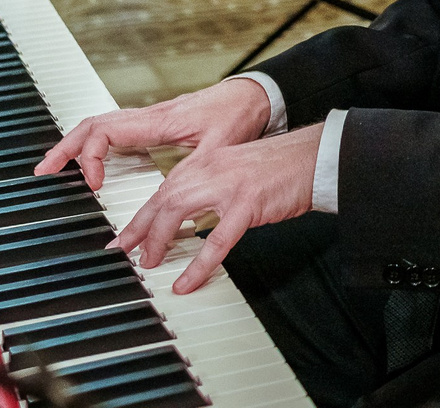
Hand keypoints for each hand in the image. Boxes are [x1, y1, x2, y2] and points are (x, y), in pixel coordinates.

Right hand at [33, 76, 273, 190]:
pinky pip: (116, 129)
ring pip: (101, 124)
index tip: (95, 185)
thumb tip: (168, 199)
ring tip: (56, 167)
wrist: (257, 94)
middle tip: (44, 171)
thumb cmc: (241, 114)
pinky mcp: (158, 123)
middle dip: (65, 147)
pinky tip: (93, 160)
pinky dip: (96, 143)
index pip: (106, 131)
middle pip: (93, 124)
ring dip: (77, 144)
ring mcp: (152, 118)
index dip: (92, 158)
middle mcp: (150, 116)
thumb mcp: (221, 147)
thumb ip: (194, 170)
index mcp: (160, 120)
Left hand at [111, 122, 322, 293]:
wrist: (314, 157)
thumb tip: (187, 215)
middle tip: (127, 253)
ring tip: (151, 264)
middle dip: (139, 228)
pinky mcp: (247, 204)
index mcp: (208, 160)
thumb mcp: (236, 170)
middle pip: (163, 199)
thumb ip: (210, 187)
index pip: (164, 188)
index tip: (125, 236)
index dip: (141, 214)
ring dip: (159, 240)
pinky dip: (198, 265)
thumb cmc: (281, 168)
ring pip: (179, 213)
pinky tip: (187, 282)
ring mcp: (228, 186)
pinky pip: (216, 241)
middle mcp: (211, 169)